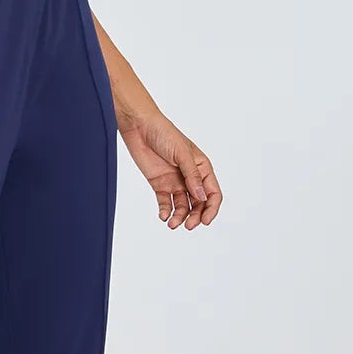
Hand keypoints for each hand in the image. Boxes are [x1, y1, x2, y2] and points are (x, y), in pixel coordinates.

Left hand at [117, 109, 221, 228]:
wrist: (139, 127)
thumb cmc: (164, 133)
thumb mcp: (182, 153)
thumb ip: (192, 176)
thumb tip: (201, 197)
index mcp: (202, 168)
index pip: (212, 193)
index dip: (211, 209)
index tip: (204, 221)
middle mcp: (191, 177)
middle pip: (198, 203)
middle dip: (195, 216)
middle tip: (188, 225)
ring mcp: (175, 181)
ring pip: (182, 206)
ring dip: (180, 216)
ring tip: (172, 224)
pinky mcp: (160, 184)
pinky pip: (166, 202)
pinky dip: (165, 211)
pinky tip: (163, 215)